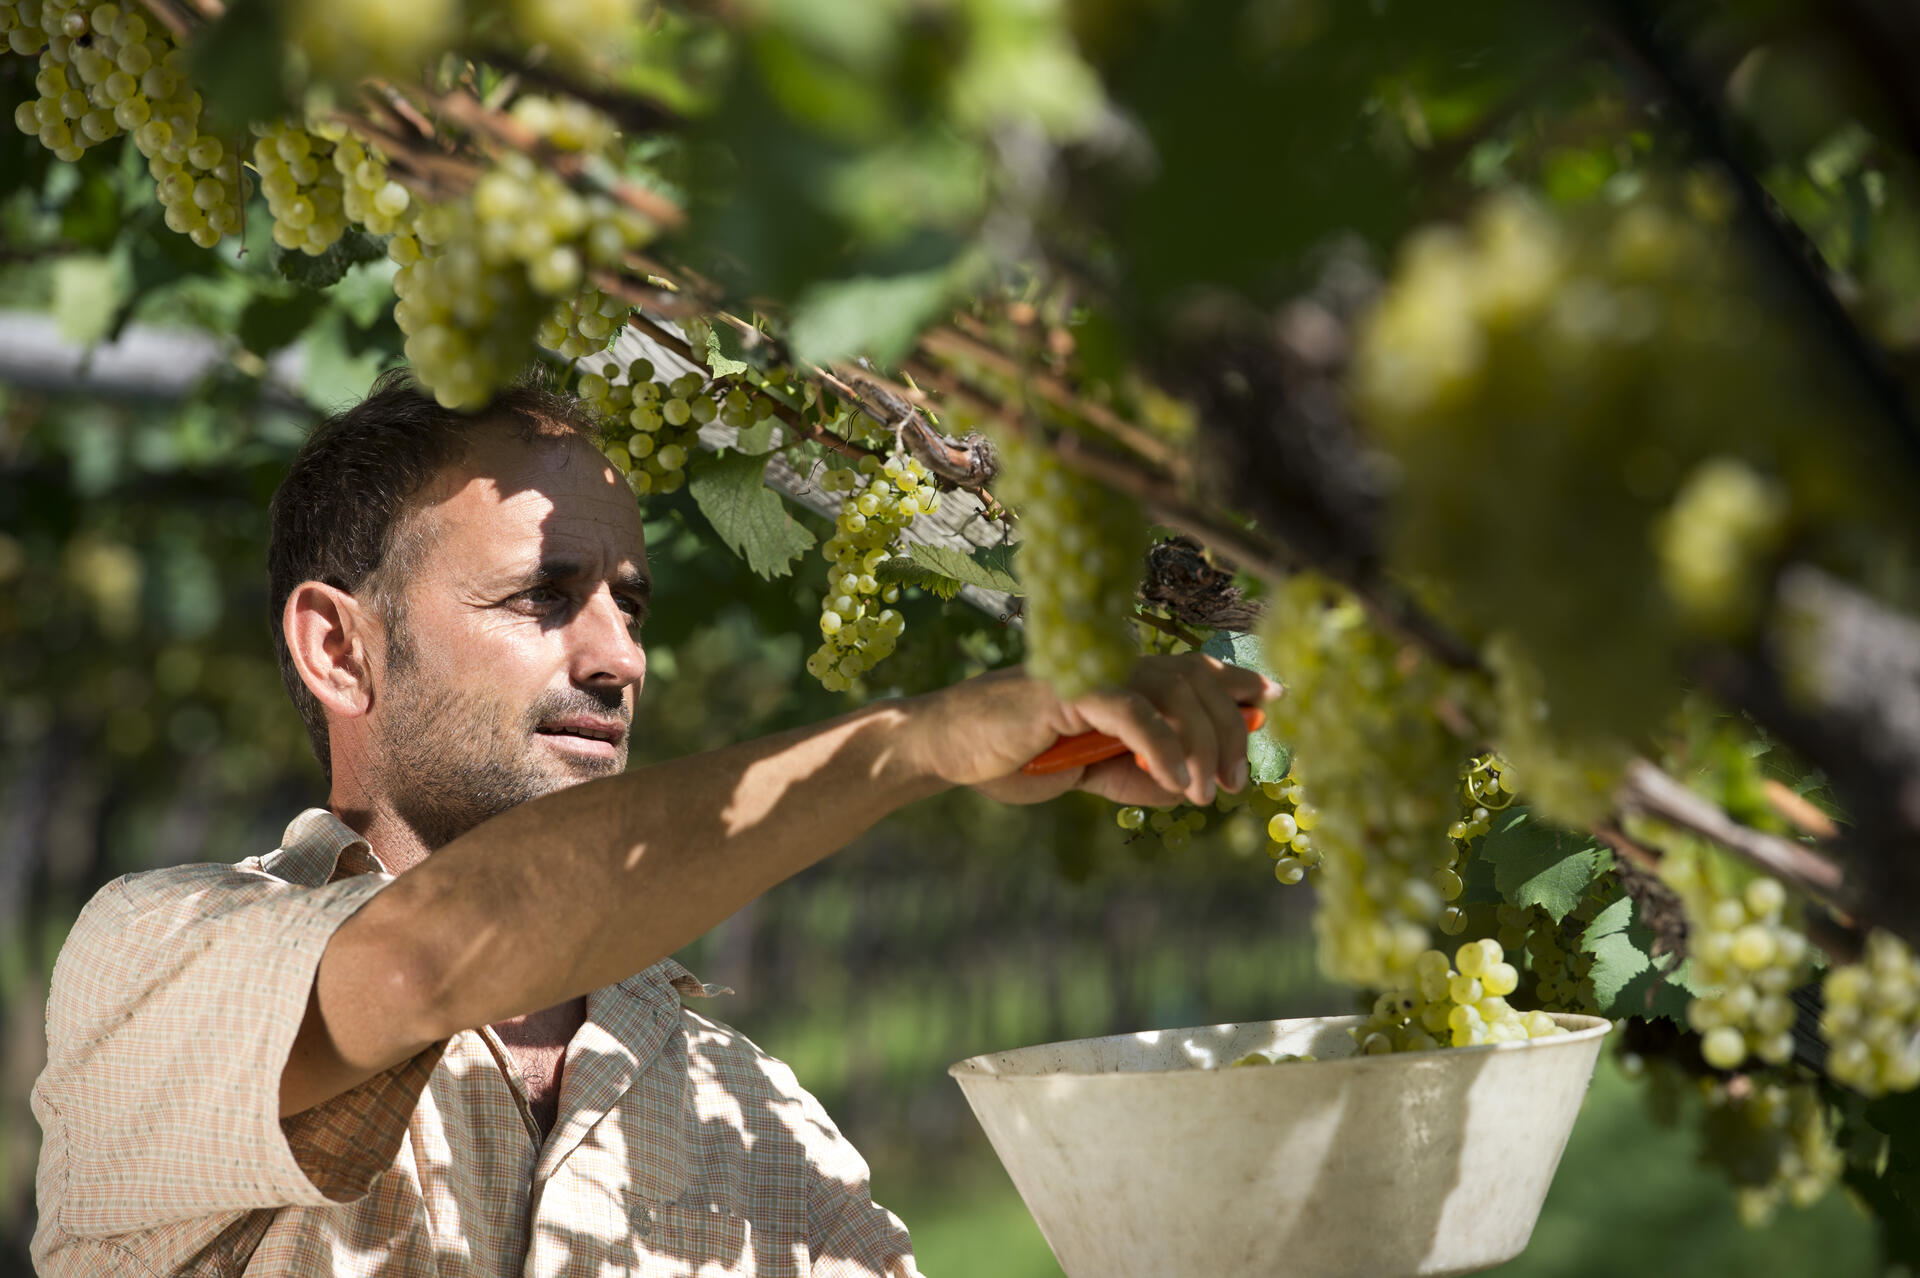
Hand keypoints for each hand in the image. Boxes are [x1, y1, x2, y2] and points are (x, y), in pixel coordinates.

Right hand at [904, 653, 1281, 807]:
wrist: (950, 751)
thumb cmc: (1017, 758)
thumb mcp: (1093, 776)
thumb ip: (1140, 776)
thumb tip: (1191, 787)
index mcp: (1120, 677)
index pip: (1192, 670)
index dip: (1236, 681)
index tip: (1273, 700)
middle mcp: (1111, 663)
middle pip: (1196, 679)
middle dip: (1229, 729)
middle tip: (1237, 781)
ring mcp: (1090, 671)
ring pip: (1172, 689)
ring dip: (1202, 742)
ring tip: (1207, 792)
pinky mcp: (1067, 689)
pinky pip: (1131, 710)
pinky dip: (1162, 746)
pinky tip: (1176, 784)